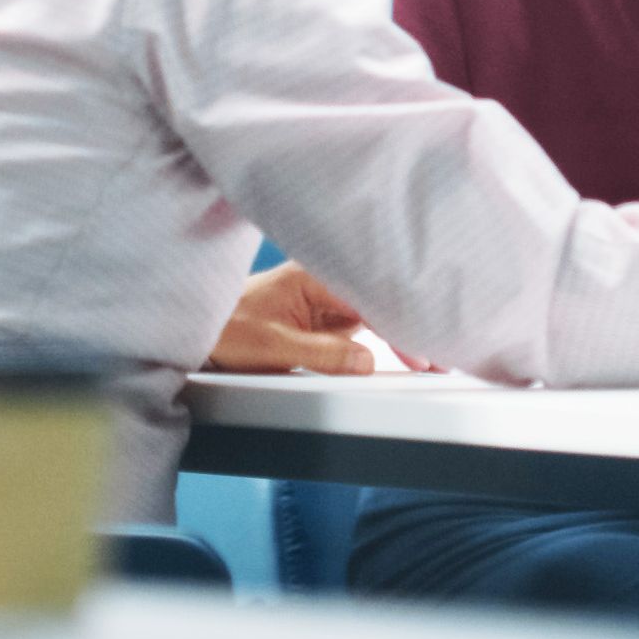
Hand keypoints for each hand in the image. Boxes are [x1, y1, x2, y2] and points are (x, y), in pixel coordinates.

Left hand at [203, 261, 434, 374]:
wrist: (196, 335)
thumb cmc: (225, 330)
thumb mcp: (273, 347)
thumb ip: (323, 354)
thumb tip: (368, 360)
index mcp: (315, 277)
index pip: (371, 297)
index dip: (402, 323)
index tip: (425, 349)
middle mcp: (325, 285)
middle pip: (381, 304)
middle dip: (413, 328)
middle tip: (443, 359)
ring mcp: (325, 304)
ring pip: (377, 317)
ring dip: (403, 334)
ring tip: (434, 359)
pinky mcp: (322, 322)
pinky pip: (362, 330)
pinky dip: (386, 341)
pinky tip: (408, 354)